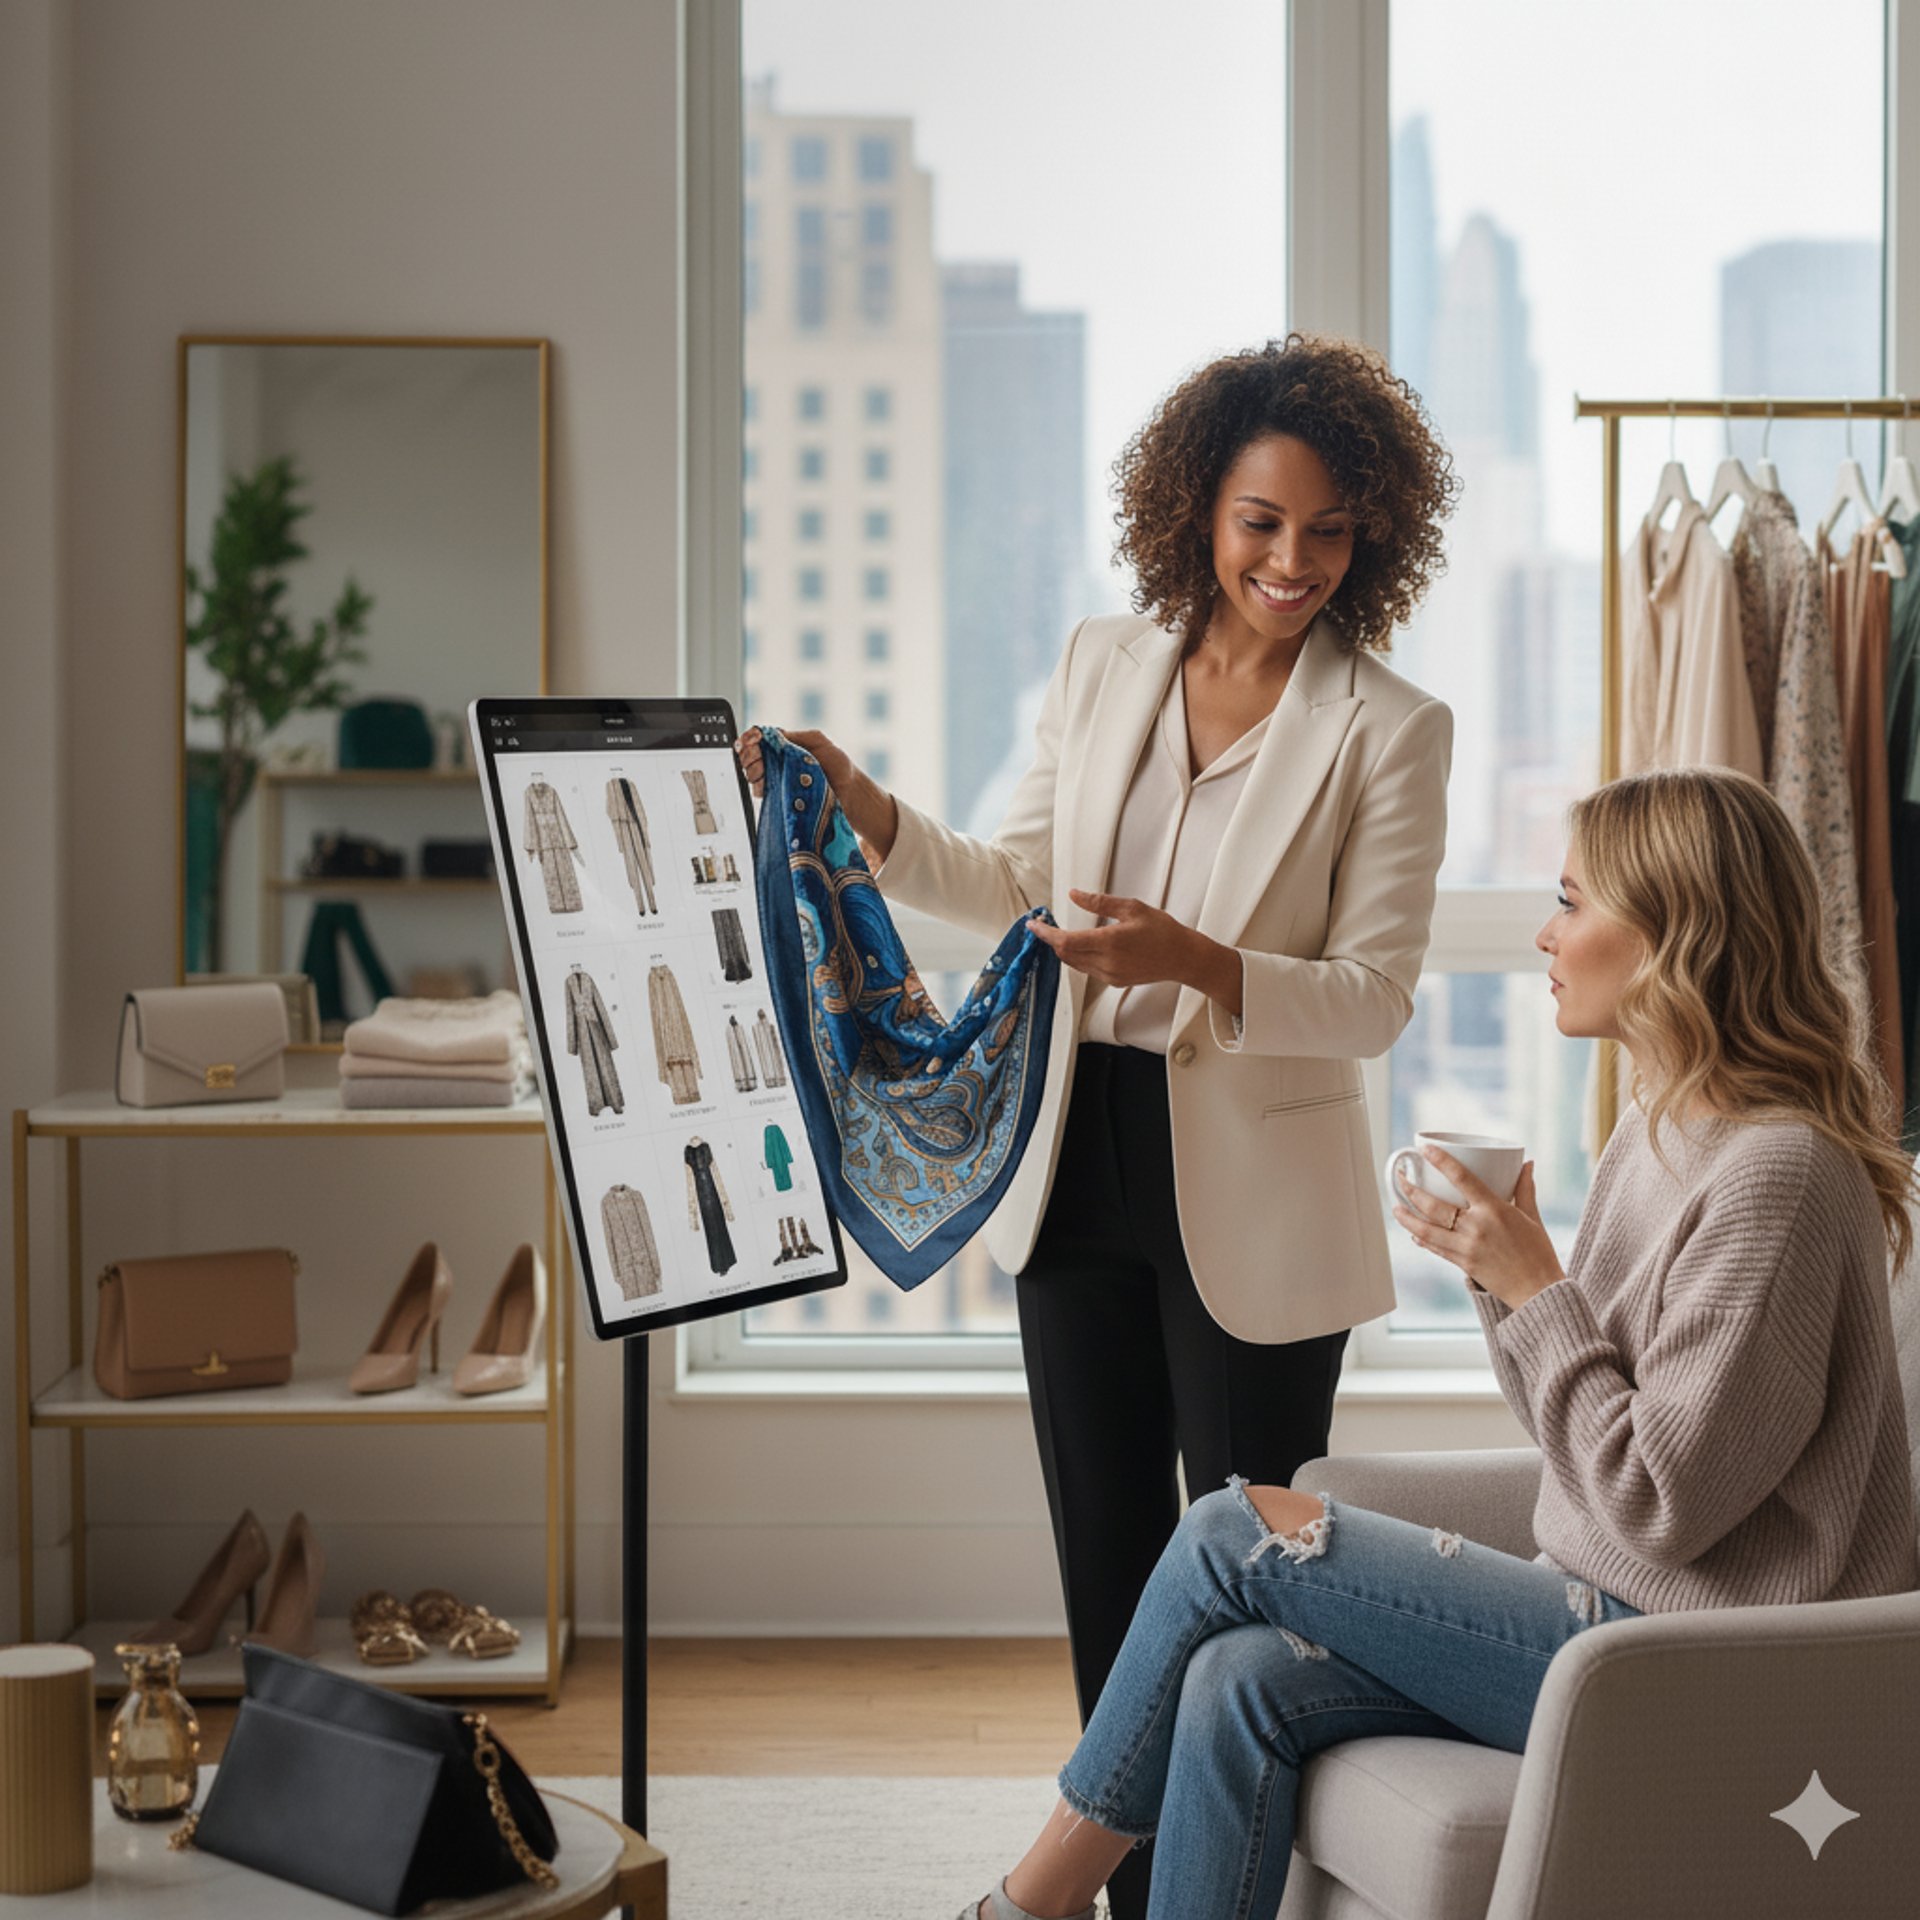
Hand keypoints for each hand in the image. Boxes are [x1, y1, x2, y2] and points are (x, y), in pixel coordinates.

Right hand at [734, 726, 858, 800]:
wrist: (848, 791)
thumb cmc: (837, 764)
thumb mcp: (818, 741)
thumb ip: (796, 736)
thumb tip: (773, 734)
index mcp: (785, 744)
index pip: (758, 737)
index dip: (749, 738)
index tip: (749, 741)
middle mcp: (778, 760)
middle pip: (750, 755)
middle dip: (748, 755)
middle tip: (757, 758)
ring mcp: (777, 778)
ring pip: (751, 773)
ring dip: (752, 771)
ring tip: (762, 773)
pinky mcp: (779, 796)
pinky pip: (760, 791)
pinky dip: (759, 787)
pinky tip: (765, 786)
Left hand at [1024, 888, 1204, 988]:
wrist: (1183, 958)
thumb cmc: (1162, 930)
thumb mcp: (1132, 907)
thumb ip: (1099, 902)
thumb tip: (1074, 895)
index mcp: (1109, 942)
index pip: (1066, 941)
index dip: (1046, 933)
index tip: (1033, 924)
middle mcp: (1106, 963)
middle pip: (1065, 953)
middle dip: (1051, 940)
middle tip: (1042, 925)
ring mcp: (1109, 975)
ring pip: (1074, 963)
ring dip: (1063, 949)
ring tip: (1057, 933)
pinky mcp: (1114, 982)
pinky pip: (1087, 969)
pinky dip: (1077, 957)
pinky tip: (1080, 945)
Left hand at [1389, 1151, 1563, 1310]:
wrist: (1539, 1292)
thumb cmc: (1539, 1254)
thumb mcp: (1533, 1217)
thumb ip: (1525, 1189)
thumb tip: (1526, 1164)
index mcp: (1494, 1210)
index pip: (1461, 1178)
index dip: (1440, 1161)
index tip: (1424, 1149)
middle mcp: (1476, 1227)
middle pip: (1433, 1205)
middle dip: (1411, 1190)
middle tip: (1400, 1179)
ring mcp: (1466, 1247)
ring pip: (1426, 1229)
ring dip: (1407, 1217)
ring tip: (1396, 1206)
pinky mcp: (1462, 1264)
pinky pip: (1436, 1248)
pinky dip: (1422, 1239)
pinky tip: (1414, 1233)